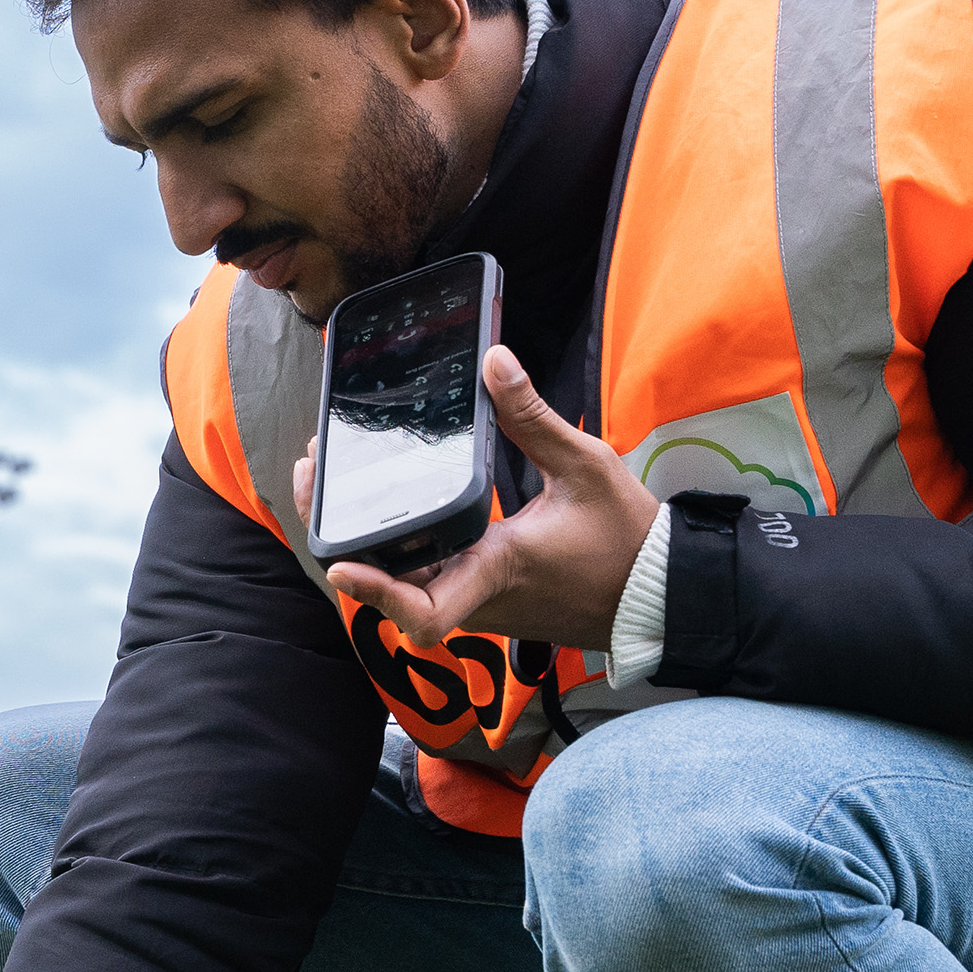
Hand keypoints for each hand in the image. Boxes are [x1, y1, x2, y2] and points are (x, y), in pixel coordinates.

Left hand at [303, 344, 660, 652]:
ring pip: (404, 586)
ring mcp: (478, 604)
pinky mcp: (484, 600)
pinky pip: (428, 581)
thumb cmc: (625, 537)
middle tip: (317, 476)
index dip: (374, 592)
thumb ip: (533, 416)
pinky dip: (397, 549)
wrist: (655, 591)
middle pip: (388, 590)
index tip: (340, 564)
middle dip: (343, 538)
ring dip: (366, 543)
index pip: (422, 609)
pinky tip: (385, 505)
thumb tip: (495, 362)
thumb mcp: (585, 465)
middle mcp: (477, 596)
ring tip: (335, 479)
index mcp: (496, 568)